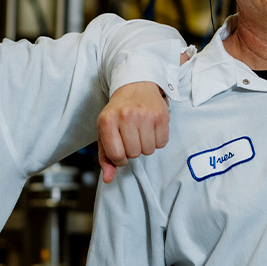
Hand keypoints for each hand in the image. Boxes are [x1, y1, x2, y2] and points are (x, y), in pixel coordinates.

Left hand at [97, 50, 189, 182]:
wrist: (136, 86)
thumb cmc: (118, 113)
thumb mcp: (105, 132)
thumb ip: (105, 158)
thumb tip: (107, 179)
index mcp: (107, 121)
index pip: (117, 156)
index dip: (120, 158)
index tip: (121, 149)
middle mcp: (126, 116)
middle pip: (134, 154)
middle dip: (133, 150)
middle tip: (131, 137)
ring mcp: (145, 115)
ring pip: (148, 150)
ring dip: (145, 146)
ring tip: (141, 132)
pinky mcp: (161, 115)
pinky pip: (162, 143)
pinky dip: (157, 140)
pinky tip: (151, 128)